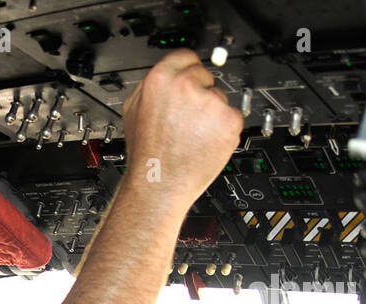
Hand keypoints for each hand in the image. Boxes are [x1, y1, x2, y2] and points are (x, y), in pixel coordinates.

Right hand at [119, 49, 243, 211]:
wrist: (158, 184)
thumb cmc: (145, 154)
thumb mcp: (132, 111)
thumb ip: (151, 88)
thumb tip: (168, 75)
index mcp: (160, 80)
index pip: (186, 56)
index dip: (187, 71)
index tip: (191, 80)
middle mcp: (186, 86)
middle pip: (205, 75)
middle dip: (200, 93)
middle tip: (188, 118)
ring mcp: (210, 103)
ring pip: (220, 98)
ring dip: (212, 114)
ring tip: (193, 135)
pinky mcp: (229, 120)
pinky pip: (233, 117)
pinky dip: (224, 129)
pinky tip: (205, 142)